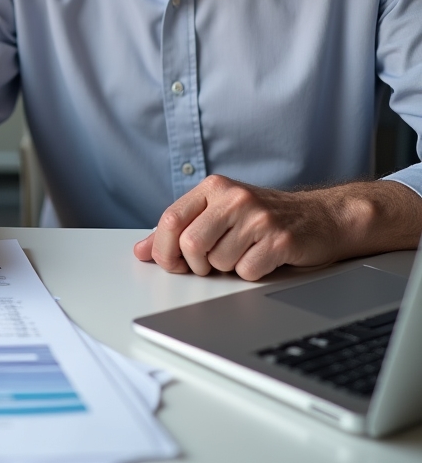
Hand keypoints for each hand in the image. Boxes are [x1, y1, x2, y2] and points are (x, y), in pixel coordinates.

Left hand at [134, 174, 421, 280]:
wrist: (321, 218)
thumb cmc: (263, 218)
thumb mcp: (218, 214)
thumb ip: (178, 230)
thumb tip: (141, 251)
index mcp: (212, 188)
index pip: (170, 219)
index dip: (164, 249)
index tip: (172, 264)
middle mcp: (233, 198)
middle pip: (190, 244)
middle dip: (196, 265)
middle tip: (210, 265)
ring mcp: (258, 217)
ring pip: (218, 262)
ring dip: (227, 269)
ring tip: (243, 255)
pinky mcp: (280, 240)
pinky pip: (247, 272)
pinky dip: (251, 274)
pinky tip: (263, 259)